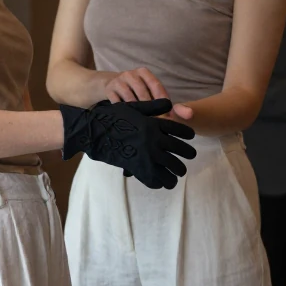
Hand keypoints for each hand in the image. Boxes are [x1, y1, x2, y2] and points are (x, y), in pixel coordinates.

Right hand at [60, 99, 196, 189]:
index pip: (180, 130)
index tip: (191, 138)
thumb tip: (170, 104)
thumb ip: (153, 106)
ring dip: (177, 172)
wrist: (94, 133)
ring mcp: (147, 156)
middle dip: (188, 154)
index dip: (188, 134)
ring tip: (177, 173)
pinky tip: (162, 181)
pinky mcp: (139, 169)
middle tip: (190, 156)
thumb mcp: (133, 107)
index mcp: (154, 124)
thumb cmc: (113, 117)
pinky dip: (162, 182)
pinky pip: (158, 180)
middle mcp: (154, 140)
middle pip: (181, 150)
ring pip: (173, 168)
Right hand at [104, 68, 193, 119]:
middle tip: (154, 123)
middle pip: (142, 93)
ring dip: (136, 112)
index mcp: (144, 73)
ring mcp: (118, 81)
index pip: (156, 86)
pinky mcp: (109, 89)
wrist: (111, 87)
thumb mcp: (153, 96)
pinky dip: (124, 112)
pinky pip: (118, 103)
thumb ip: (173, 107)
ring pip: (130, 98)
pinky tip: (128, 120)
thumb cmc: (138, 94)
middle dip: (149, 109)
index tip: (165, 115)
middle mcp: (131, 74)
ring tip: (141, 123)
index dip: (161, 101)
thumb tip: (190, 115)